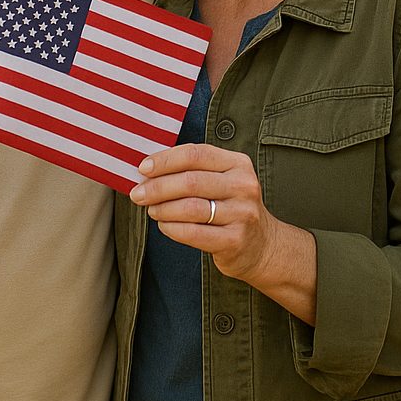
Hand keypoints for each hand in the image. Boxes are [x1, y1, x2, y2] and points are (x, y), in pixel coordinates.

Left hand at [130, 144, 277, 283]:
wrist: (261, 246)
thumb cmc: (231, 208)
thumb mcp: (223, 181)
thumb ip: (193, 172)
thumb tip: (148, 170)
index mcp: (238, 164)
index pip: (196, 154)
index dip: (165, 160)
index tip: (143, 168)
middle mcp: (244, 186)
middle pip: (190, 181)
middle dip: (157, 187)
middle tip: (138, 194)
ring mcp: (242, 214)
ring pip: (190, 208)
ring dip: (162, 209)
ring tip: (152, 210)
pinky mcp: (235, 240)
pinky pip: (193, 233)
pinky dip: (171, 228)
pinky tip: (164, 226)